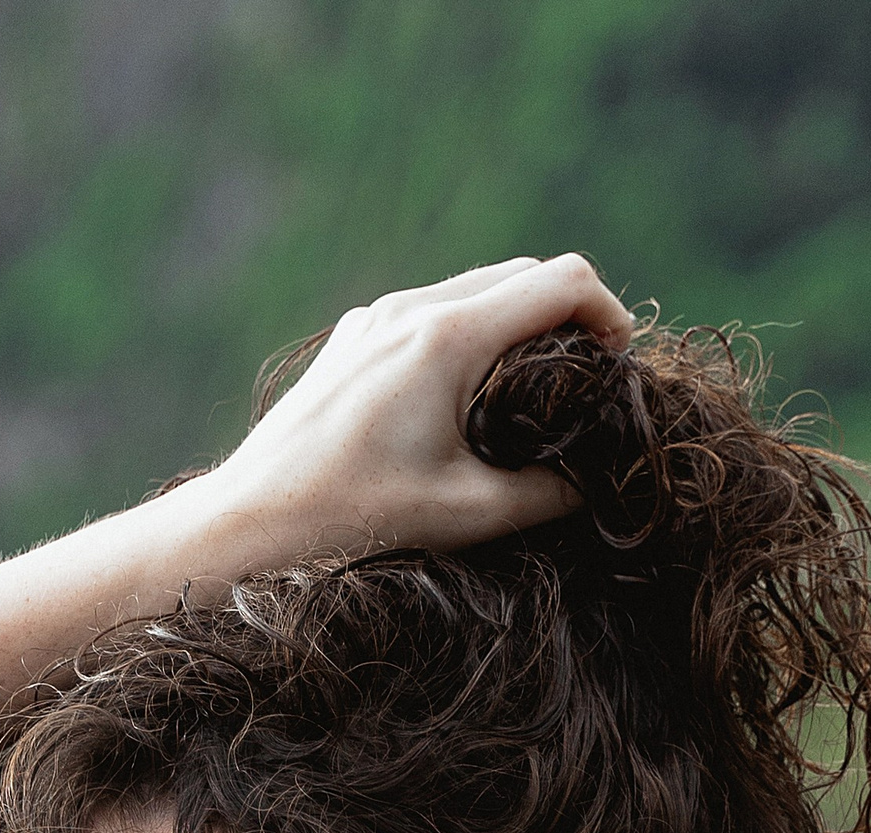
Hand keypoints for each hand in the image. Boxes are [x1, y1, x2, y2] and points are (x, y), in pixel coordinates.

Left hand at [198, 254, 634, 565]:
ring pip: (477, 288)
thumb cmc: (352, 520)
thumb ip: (544, 494)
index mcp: (446, 338)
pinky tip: (472, 394)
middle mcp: (412, 309)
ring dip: (519, 321)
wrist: (249, 520)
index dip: (610, 312)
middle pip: (522, 274)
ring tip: (538, 386)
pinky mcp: (355, 336)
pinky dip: (472, 333)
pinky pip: (434, 311)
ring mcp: (377, 317)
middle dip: (569, 315)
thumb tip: (595, 485)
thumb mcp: (464, 515)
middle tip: (590, 378)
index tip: (621, 363)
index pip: (561, 280)